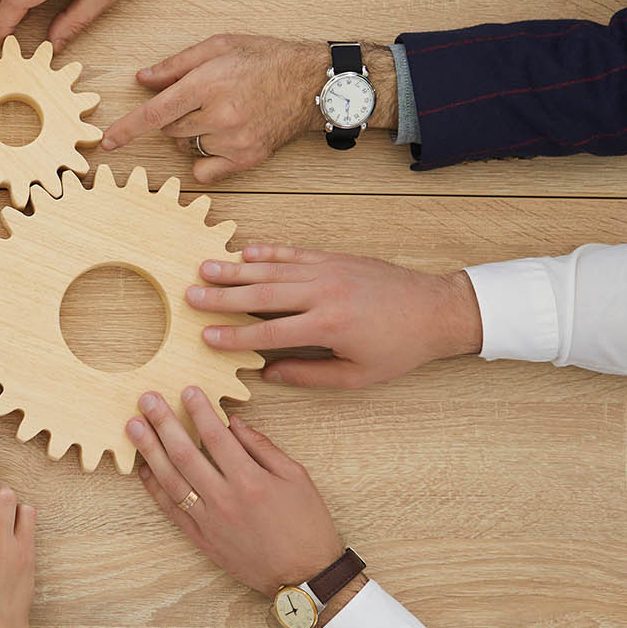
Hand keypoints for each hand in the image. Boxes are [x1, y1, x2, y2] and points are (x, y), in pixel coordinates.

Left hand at [102, 35, 368, 183]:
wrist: (314, 82)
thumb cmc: (266, 58)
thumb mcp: (219, 45)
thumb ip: (176, 65)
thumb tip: (141, 80)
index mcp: (209, 84)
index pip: (156, 114)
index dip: (127, 129)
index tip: (107, 143)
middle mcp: (220, 115)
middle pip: (169, 130)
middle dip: (173, 117)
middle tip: (198, 99)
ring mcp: (234, 141)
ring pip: (186, 148)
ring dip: (189, 135)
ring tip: (217, 113)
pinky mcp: (247, 159)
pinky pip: (205, 171)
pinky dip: (203, 159)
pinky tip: (220, 139)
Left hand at [127, 389, 339, 594]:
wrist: (304, 576)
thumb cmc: (307, 525)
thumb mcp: (296, 477)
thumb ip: (263, 447)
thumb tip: (234, 423)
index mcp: (251, 481)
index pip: (216, 436)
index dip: (199, 410)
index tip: (186, 390)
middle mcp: (225, 499)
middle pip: (185, 454)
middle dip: (163, 423)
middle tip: (147, 400)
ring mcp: (209, 521)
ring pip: (171, 480)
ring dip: (150, 451)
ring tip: (134, 427)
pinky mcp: (202, 539)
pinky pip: (171, 510)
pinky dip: (155, 488)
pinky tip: (143, 468)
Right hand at [190, 245, 482, 387]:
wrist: (436, 309)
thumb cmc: (400, 347)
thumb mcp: (356, 375)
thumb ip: (309, 374)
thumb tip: (267, 374)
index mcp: (328, 326)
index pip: (269, 331)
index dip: (234, 335)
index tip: (206, 336)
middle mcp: (324, 293)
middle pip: (262, 293)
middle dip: (223, 295)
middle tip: (190, 295)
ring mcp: (329, 270)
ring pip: (273, 269)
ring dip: (236, 269)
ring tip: (205, 268)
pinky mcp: (335, 258)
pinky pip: (294, 254)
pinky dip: (268, 252)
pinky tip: (244, 253)